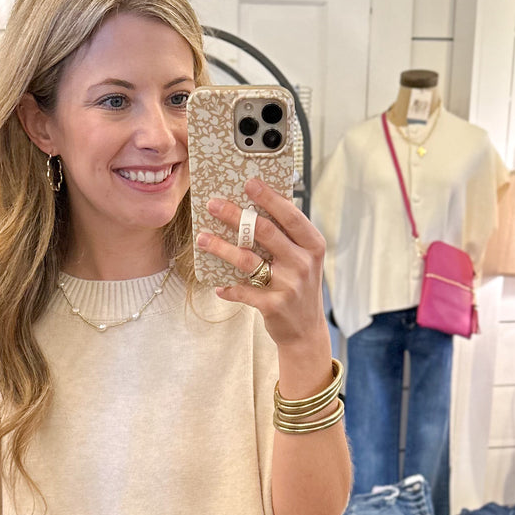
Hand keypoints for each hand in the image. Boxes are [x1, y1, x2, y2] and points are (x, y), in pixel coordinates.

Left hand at [196, 176, 328, 351]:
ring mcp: (288, 285)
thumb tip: (255, 208)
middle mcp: (302, 263)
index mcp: (312, 245)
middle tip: (213, 204)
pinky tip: (218, 285)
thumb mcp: (303, 259)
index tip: (248, 183)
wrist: (306, 331)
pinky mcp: (273, 305)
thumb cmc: (299, 287)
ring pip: (247, 259)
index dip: (268, 197)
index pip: (289, 215)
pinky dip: (227, 288)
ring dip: (221, 247)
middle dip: (235, 215)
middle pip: (264, 231)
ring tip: (202, 238)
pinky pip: (242, 291)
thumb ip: (287, 238)